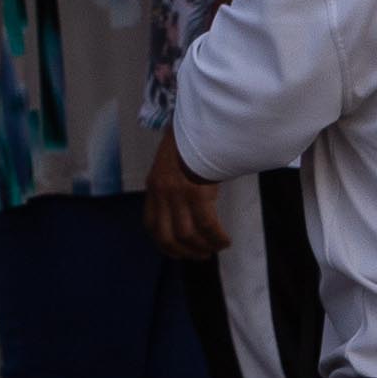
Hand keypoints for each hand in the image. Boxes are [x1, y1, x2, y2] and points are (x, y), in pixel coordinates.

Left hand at [146, 132, 222, 259]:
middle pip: (168, 236)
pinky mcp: (196, 192)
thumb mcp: (172, 161)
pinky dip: (216, 237)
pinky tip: (225, 240)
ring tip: (217, 247)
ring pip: (188, 234)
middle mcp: (162, 193)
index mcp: (154, 186)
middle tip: (201, 255)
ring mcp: (178, 194)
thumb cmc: (191, 139)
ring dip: (203, 247)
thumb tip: (186, 201)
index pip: (151, 225)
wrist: (200, 122)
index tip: (178, 252)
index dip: (164, 244)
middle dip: (185, 252)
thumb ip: (173, 181)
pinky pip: (207, 225)